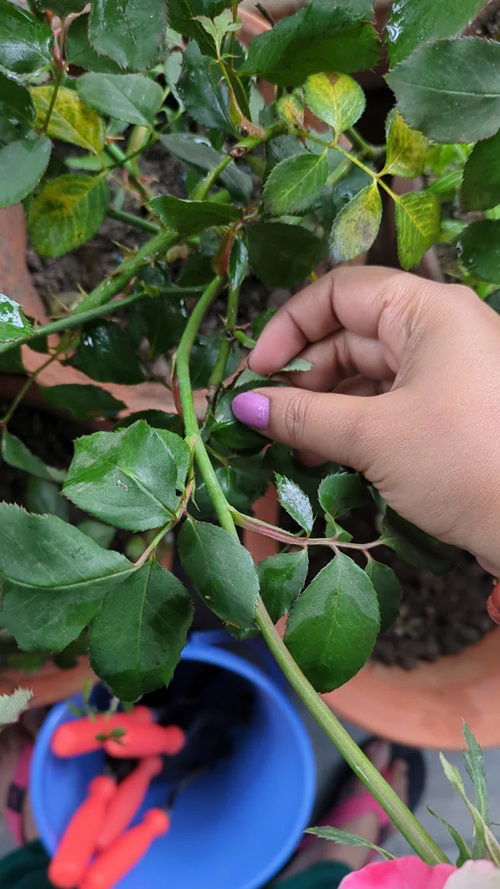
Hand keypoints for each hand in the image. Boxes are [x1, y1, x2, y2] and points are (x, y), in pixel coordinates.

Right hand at [231, 266, 499, 574]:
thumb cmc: (466, 462)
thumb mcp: (376, 436)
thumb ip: (304, 416)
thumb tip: (244, 405)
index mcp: (427, 312)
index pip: (340, 292)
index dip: (290, 326)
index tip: (256, 372)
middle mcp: (438, 332)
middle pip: (349, 335)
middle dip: (303, 376)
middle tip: (265, 418)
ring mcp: (445, 373)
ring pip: (365, 375)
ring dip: (323, 407)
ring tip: (290, 445)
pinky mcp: (448, 413)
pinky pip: (387, 405)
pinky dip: (352, 426)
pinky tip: (323, 456)